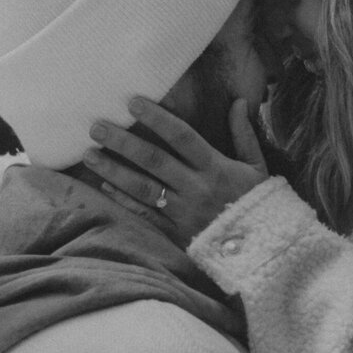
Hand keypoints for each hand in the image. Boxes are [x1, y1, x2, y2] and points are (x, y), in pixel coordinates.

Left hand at [83, 96, 268, 246]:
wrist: (262, 250)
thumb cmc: (258, 204)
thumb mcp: (258, 167)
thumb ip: (244, 134)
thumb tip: (239, 101)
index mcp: (215, 167)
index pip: (181, 136)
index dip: (157, 118)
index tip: (133, 102)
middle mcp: (196, 188)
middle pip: (153, 160)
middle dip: (122, 142)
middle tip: (96, 126)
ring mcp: (182, 212)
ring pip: (142, 187)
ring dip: (113, 170)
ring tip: (89, 154)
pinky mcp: (174, 232)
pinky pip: (143, 213)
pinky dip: (122, 199)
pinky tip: (103, 184)